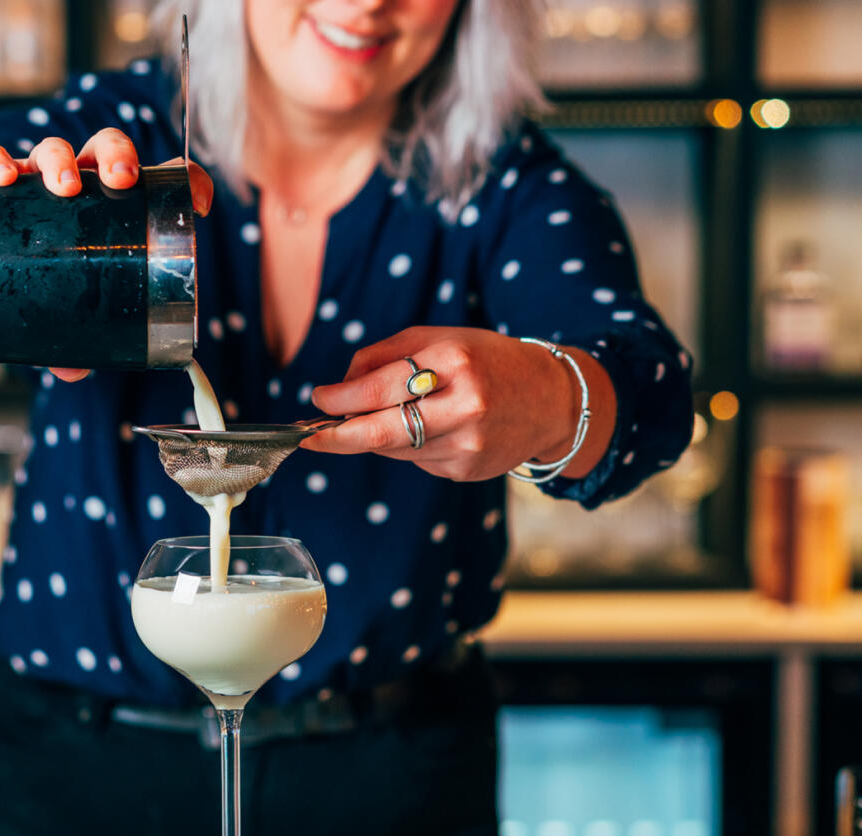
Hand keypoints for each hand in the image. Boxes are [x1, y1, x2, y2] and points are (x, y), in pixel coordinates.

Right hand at [0, 129, 213, 383]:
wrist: (18, 269)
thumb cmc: (67, 279)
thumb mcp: (90, 306)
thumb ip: (87, 334)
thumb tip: (74, 372)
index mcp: (120, 196)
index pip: (165, 177)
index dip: (184, 178)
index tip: (197, 204)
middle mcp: (84, 178)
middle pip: (106, 146)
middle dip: (115, 157)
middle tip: (118, 182)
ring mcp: (42, 177)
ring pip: (52, 149)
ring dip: (58, 159)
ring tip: (61, 185)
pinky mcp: (3, 183)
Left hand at [300, 327, 615, 482]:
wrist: (553, 400)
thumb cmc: (487, 361)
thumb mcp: (440, 339)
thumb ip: (384, 356)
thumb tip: (339, 388)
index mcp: (454, 362)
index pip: (380, 387)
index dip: (341, 399)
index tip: (318, 399)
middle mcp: (463, 406)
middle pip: (380, 432)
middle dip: (337, 436)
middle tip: (309, 435)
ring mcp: (467, 444)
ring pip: (395, 448)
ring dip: (377, 435)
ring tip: (394, 414)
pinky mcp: (468, 471)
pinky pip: (418, 460)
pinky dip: (411, 446)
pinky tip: (437, 428)